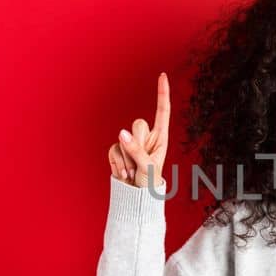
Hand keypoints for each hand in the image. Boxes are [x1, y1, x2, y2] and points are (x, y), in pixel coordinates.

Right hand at [108, 72, 170, 191]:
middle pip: (138, 124)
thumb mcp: (148, 167)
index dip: (162, 93)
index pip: (162, 111)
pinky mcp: (117, 151)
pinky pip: (112, 149)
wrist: (136, 199)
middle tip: (141, 163)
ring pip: (122, 138)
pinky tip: (124, 175)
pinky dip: (117, 163)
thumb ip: (136, 150)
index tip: (162, 75)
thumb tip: (121, 133)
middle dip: (138, 143)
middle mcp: (146, 138)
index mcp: (161, 138)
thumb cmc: (149, 184)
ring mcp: (130, 144)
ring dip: (127, 159)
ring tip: (134, 173)